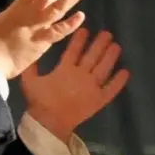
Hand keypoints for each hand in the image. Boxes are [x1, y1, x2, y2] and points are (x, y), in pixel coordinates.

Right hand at [20, 28, 129, 142]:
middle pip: (93, 56)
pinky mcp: (98, 100)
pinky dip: (119, 81)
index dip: (80, 39)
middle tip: (107, 33)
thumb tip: (32, 52)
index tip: (86, 30)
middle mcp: (81, 75)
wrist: (49, 124)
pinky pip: (111, 89)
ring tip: (116, 46)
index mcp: (65, 70)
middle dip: (100, 43)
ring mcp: (92, 88)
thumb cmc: (39, 102)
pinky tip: (125, 72)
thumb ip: (31, 66)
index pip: (74, 50)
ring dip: (111, 56)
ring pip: (104, 68)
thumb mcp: (29, 82)